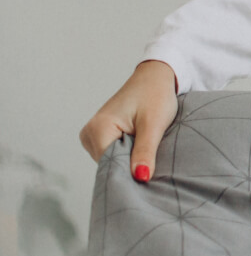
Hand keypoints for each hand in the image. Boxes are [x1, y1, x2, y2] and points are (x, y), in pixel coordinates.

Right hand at [80, 60, 178, 181]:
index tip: (148, 178)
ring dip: (129, 160)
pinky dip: (127, 153)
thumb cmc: (155, 95)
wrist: (155, 77)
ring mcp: (92, 134)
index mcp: (98, 129)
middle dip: (129, 167)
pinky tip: (139, 148)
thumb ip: (145, 152)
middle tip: (151, 164)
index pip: (109, 165)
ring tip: (146, 151)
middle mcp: (89, 133)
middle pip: (109, 164)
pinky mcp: (100, 135)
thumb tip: (141, 177)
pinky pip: (112, 153)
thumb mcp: (154, 125)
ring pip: (111, 160)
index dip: (129, 173)